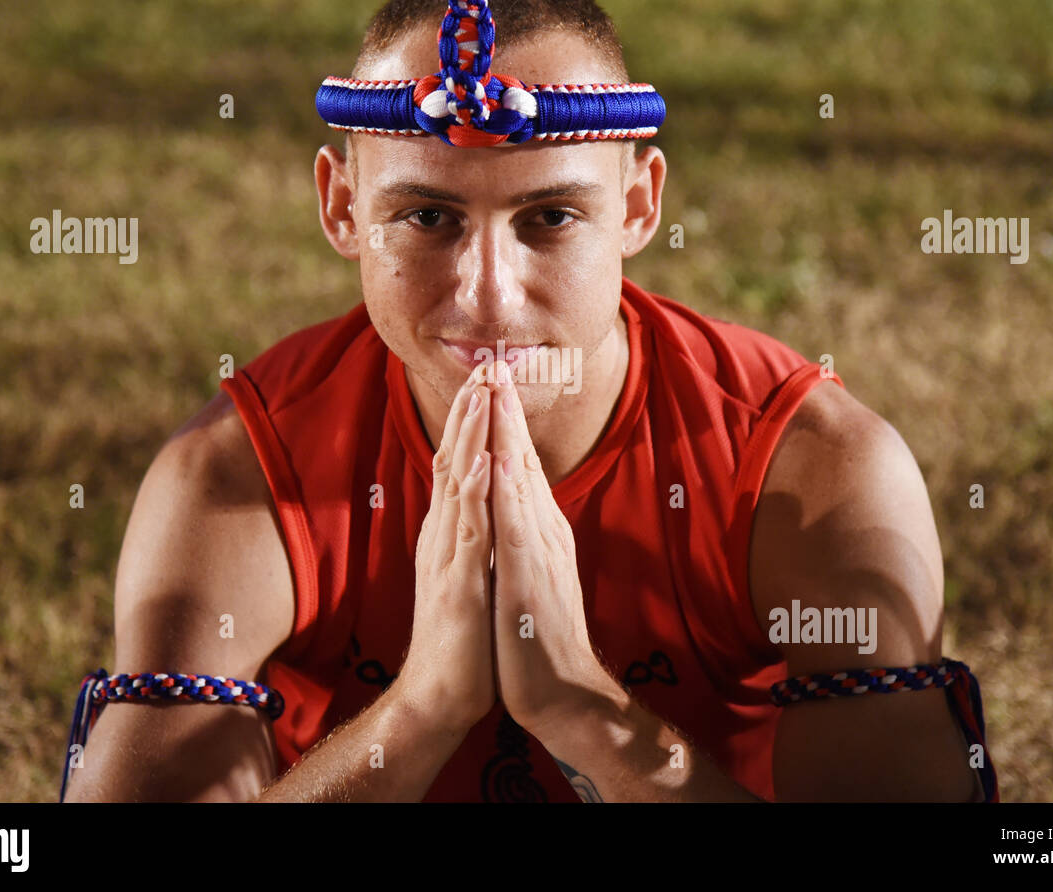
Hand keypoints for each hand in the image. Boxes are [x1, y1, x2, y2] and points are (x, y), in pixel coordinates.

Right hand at [394, 363, 495, 733]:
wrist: (442, 695)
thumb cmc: (461, 636)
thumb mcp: (466, 572)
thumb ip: (468, 533)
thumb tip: (477, 499)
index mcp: (451, 532)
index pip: (461, 463)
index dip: (471, 420)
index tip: (486, 376)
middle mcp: (444, 536)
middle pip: (455, 461)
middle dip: (469, 412)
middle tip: (482, 363)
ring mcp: (449, 559)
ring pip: (459, 486)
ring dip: (469, 437)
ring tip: (480, 393)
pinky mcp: (458, 587)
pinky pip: (469, 532)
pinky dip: (475, 494)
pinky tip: (484, 463)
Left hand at [486, 361, 615, 732]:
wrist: (562, 694)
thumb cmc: (539, 635)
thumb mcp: (529, 570)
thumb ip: (523, 530)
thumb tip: (513, 496)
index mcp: (536, 529)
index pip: (518, 463)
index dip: (504, 418)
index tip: (490, 374)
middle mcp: (541, 533)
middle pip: (521, 460)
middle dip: (506, 409)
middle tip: (494, 359)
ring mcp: (537, 556)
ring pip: (519, 484)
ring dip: (507, 435)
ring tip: (496, 391)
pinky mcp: (526, 584)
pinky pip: (513, 532)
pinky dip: (505, 496)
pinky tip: (497, 466)